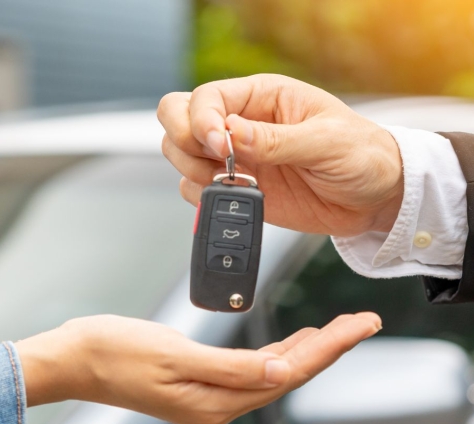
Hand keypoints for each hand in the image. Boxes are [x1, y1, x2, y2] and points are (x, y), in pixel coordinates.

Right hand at [15, 312, 380, 423]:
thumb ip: (231, 369)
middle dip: (329, 347)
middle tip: (361, 321)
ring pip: (273, 372)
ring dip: (306, 350)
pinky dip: (276, 354)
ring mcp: (209, 395)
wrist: (78, 358)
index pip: (289, 373)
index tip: (360, 325)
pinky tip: (288, 344)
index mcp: (216, 401)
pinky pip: (251, 370)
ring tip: (336, 329)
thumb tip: (282, 374)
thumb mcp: (174, 355)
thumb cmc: (117, 352)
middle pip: (288, 374)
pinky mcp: (200, 381)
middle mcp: (218, 405)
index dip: (330, 348)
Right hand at [158, 74, 403, 236]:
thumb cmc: (361, 155)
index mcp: (262, 98)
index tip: (221, 147)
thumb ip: (276, 140)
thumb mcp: (326, 141)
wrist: (373, 198)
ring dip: (193, 171)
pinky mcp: (238, 189)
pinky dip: (204, 198)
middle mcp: (242, 125)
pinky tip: (236, 197)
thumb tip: (231, 133)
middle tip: (216, 162)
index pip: (206, 98)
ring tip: (233, 182)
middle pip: (179, 120)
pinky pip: (197, 190)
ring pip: (181, 155)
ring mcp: (236, 159)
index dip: (201, 121)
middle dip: (185, 142)